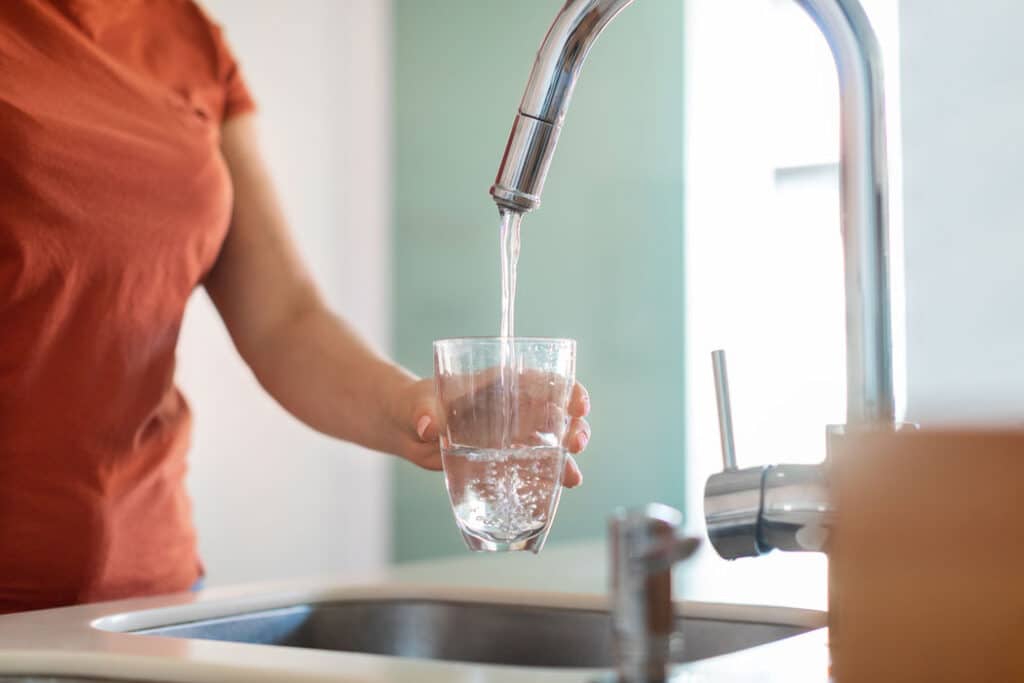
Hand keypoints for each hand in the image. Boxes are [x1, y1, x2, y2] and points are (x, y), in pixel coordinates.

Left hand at [389, 376, 591, 487]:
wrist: (408, 428)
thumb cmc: (417, 403)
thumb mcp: (419, 404)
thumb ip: (424, 412)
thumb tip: (427, 426)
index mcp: (500, 383)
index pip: (542, 379)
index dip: (566, 388)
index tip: (578, 404)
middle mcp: (513, 407)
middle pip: (556, 412)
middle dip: (574, 426)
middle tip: (577, 442)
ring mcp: (511, 433)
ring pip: (551, 441)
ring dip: (567, 456)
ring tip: (573, 476)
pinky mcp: (504, 457)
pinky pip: (533, 465)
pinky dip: (548, 476)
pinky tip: (559, 488)